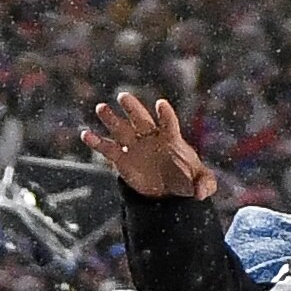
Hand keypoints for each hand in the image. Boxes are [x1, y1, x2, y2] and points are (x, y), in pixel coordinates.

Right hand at [82, 93, 217, 201]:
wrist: (168, 189)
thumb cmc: (187, 179)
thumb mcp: (202, 183)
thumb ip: (205, 184)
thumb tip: (202, 193)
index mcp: (170, 138)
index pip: (168, 122)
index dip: (164, 113)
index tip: (160, 105)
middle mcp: (151, 137)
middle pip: (141, 119)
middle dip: (132, 108)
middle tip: (122, 97)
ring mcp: (135, 146)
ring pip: (121, 129)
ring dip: (111, 119)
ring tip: (101, 108)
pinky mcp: (122, 158)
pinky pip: (108, 148)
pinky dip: (97, 142)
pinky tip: (85, 134)